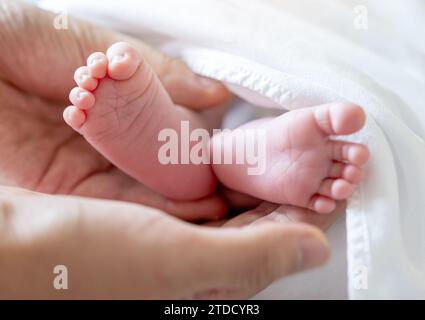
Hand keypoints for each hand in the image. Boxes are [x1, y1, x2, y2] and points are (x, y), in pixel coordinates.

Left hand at [0, 0, 229, 219]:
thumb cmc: (29, 40)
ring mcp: (82, 172)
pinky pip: (111, 207)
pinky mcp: (61, 193)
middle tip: (229, 197)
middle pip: (154, 173)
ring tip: (218, 209)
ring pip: (139, 195)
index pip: (164, 140)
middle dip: (190, 186)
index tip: (227, 164)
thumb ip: (161, 77)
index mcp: (113, 113)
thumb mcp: (106, 51)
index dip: (194, 153)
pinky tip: (184, 212)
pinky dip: (148, 212)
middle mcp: (101, 147)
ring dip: (178, 204)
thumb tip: (219, 94)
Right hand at [0, 187, 337, 298]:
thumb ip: (250, 256)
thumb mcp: (178, 259)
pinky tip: (222, 169)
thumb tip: (316, 249)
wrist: (14, 246)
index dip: (300, 222)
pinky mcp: (147, 230)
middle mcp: (190, 273)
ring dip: (250, 192)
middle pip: (252, 236)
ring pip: (225, 220)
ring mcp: (167, 252)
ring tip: (271, 162)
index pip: (271, 253)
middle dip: (278, 204)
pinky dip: (216, 188)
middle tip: (302, 169)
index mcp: (205, 288)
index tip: (322, 191)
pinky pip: (195, 208)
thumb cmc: (86, 261)